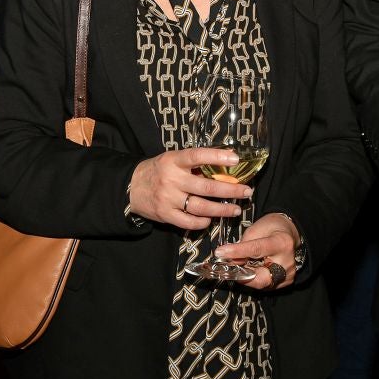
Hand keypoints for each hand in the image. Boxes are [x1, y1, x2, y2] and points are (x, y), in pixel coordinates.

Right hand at [127, 147, 251, 228]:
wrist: (131, 187)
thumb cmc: (158, 170)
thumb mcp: (172, 160)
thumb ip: (193, 163)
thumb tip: (225, 163)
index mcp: (173, 161)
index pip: (197, 156)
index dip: (217, 157)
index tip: (235, 160)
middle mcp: (171, 179)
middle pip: (206, 187)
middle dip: (230, 190)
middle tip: (246, 192)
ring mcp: (168, 198)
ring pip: (201, 207)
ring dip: (222, 210)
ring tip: (236, 210)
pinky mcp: (166, 214)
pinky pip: (189, 222)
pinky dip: (203, 222)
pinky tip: (211, 219)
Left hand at [216, 212, 299, 290]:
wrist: (288, 234)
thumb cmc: (272, 228)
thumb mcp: (256, 228)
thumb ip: (244, 244)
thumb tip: (231, 260)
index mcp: (282, 243)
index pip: (256, 249)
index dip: (236, 252)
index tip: (220, 252)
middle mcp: (287, 262)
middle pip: (260, 277)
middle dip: (241, 274)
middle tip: (229, 266)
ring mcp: (288, 275)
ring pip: (260, 283)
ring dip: (247, 276)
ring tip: (243, 264)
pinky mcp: (285, 282)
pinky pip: (265, 285)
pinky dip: (255, 277)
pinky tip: (253, 268)